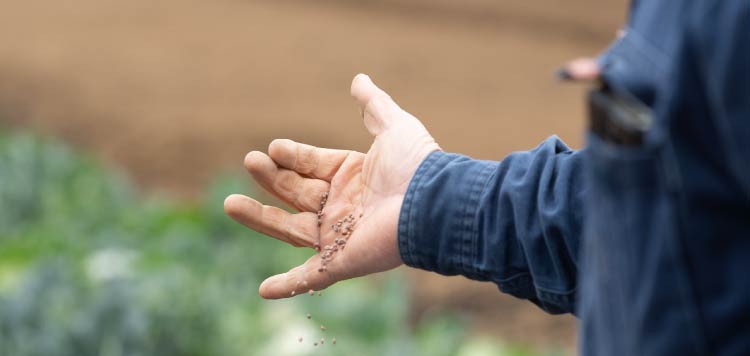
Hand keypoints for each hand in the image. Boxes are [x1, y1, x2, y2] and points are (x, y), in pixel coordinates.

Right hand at [224, 74, 439, 298]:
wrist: (434, 203)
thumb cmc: (417, 165)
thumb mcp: (394, 126)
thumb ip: (374, 105)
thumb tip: (359, 78)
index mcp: (352, 176)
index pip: (311, 164)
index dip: (293, 155)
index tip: (274, 147)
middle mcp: (342, 206)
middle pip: (295, 193)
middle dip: (271, 178)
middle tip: (249, 161)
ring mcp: (339, 236)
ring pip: (290, 229)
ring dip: (259, 219)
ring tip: (229, 203)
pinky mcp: (342, 262)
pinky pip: (310, 278)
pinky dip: (288, 286)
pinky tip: (263, 290)